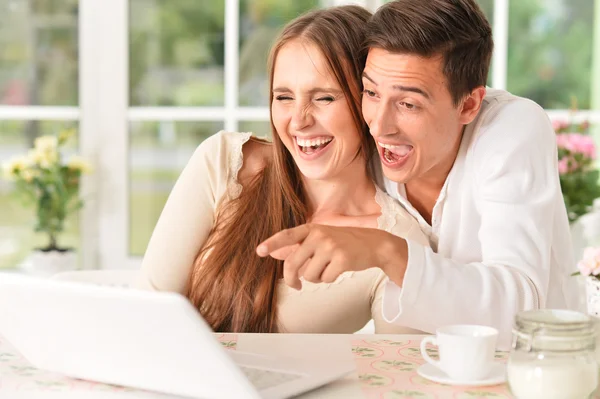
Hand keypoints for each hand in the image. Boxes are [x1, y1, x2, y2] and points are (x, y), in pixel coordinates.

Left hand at [256, 224, 407, 288]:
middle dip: (292, 279)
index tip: (259, 251)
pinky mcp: (342, 259)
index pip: (287, 235)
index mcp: (312, 229)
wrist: (374, 244)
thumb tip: (283, 260)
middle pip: (293, 264)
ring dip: (316, 278)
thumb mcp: (323, 238)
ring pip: (309, 275)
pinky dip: (329, 279)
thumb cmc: (345, 243)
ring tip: (327, 269)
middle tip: (296, 285)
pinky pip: (325, 279)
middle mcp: (319, 235)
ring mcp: (331, 247)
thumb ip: (304, 247)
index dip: (272, 244)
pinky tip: (339, 270)